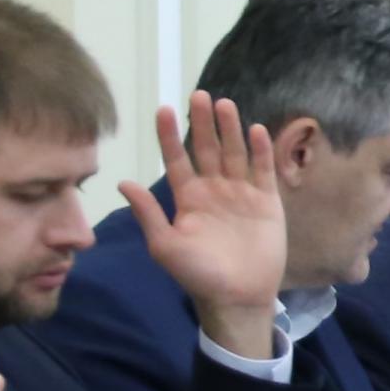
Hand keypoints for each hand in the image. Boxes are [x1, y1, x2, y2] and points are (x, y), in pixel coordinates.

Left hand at [118, 91, 288, 356]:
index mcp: (187, 198)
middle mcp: (214, 190)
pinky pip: (263, 170)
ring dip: (229, 129)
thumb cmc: (196, 275)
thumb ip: (148, 213)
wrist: (237, 295)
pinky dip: (260, 150)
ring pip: (234, 153)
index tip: (164, 109)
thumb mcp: (164, 245)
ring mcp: (241, 193)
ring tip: (223, 104)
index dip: (170, 135)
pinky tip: (256, 130)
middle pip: (207, 148)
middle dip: (202, 123)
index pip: (176, 159)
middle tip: (198, 95)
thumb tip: (123, 182)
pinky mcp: (266, 201)